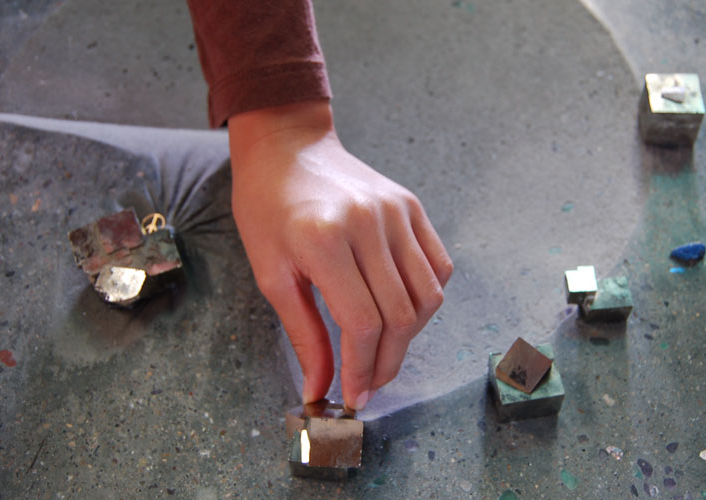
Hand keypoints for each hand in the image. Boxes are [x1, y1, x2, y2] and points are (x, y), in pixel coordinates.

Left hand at [227, 101, 452, 410]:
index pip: (363, 323)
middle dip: (387, 363)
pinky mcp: (412, 207)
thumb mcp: (271, 273)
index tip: (354, 395)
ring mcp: (397, 212)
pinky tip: (402, 312)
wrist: (287, 148)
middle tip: (371, 385)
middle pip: (400, 316)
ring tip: (385, 353)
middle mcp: (368, 224)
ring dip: (411, 337)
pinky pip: (437, 266)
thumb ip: (303, 333)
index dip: (362, 368)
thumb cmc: (267, 209)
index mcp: (324, 240)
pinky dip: (427, 298)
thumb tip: (320, 387)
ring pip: (428, 296)